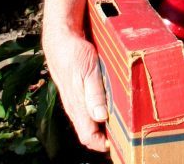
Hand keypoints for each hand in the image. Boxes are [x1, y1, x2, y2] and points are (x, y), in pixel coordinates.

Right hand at [45, 28, 108, 152]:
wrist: (60, 39)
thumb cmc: (74, 53)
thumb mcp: (88, 70)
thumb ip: (94, 94)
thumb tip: (101, 118)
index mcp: (77, 105)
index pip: (88, 137)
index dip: (102, 144)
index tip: (119, 144)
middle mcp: (75, 107)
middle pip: (89, 132)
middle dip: (105, 137)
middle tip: (124, 134)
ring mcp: (74, 101)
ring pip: (88, 122)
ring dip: (102, 126)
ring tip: (120, 122)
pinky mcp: (75, 93)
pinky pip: (86, 110)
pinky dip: (98, 113)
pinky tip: (108, 107)